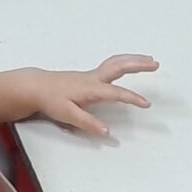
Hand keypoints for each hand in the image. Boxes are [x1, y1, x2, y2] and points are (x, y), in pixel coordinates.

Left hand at [15, 55, 159, 135]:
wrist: (35, 86)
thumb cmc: (50, 99)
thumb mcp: (67, 114)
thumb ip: (88, 122)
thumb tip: (107, 131)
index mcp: (91, 88)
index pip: (116, 93)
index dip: (132, 98)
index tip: (146, 103)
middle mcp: (94, 78)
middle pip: (119, 66)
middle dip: (138, 64)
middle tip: (155, 64)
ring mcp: (92, 75)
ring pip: (116, 63)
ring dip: (133, 60)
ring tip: (149, 61)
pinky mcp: (89, 76)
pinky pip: (111, 65)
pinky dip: (124, 62)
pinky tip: (130, 64)